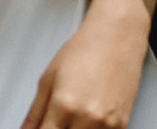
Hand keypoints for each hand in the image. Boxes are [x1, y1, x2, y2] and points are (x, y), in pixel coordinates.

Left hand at [19, 16, 147, 128]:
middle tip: (56, 120)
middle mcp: (87, 117)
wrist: (117, 36)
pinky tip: (87, 119)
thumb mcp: (49, 78)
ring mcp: (107, 123)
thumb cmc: (85, 49)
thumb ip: (34, 112)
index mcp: (64, 105)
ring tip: (72, 116)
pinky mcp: (122, 124)